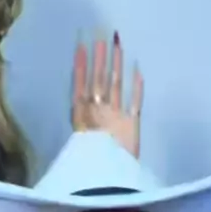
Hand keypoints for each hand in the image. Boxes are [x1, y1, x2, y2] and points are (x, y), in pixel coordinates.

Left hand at [71, 32, 143, 157]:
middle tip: (101, 37)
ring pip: (116, 87)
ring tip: (117, 46)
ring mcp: (116, 117)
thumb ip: (78, 105)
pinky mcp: (131, 125)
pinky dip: (137, 88)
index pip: (82, 82)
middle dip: (99, 59)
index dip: (81, 64)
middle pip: (99, 80)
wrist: (108, 174)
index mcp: (84, 112)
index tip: (80, 45)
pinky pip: (134, 103)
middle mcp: (99, 111)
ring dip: (116, 67)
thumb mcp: (78, 127)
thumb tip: (72, 82)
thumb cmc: (90, 153)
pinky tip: (137, 71)